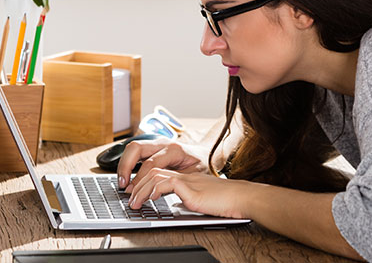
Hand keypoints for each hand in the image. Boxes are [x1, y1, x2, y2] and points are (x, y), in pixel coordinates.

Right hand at [116, 137, 209, 191]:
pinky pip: (136, 152)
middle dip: (125, 166)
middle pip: (136, 148)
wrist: (206, 155)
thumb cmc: (201, 166)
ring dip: (124, 164)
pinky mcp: (153, 147)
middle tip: (123, 184)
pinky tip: (127, 176)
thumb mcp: (193, 176)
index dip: (139, 178)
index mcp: (174, 150)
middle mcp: (163, 143)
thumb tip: (158, 191)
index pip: (150, 163)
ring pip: (133, 147)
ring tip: (122, 181)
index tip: (133, 191)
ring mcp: (157, 143)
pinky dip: (128, 163)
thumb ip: (176, 182)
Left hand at [127, 168, 247, 218]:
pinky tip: (151, 199)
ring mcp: (187, 178)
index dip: (143, 180)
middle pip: (151, 168)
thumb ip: (187, 197)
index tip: (135, 193)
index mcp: (186, 174)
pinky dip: (155, 190)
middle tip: (129, 199)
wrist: (242, 198)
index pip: (158, 169)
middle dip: (136, 183)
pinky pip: (166, 182)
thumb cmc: (226, 201)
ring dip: (141, 188)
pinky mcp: (191, 186)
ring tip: (135, 203)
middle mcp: (184, 173)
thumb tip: (176, 203)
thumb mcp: (201, 198)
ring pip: (154, 173)